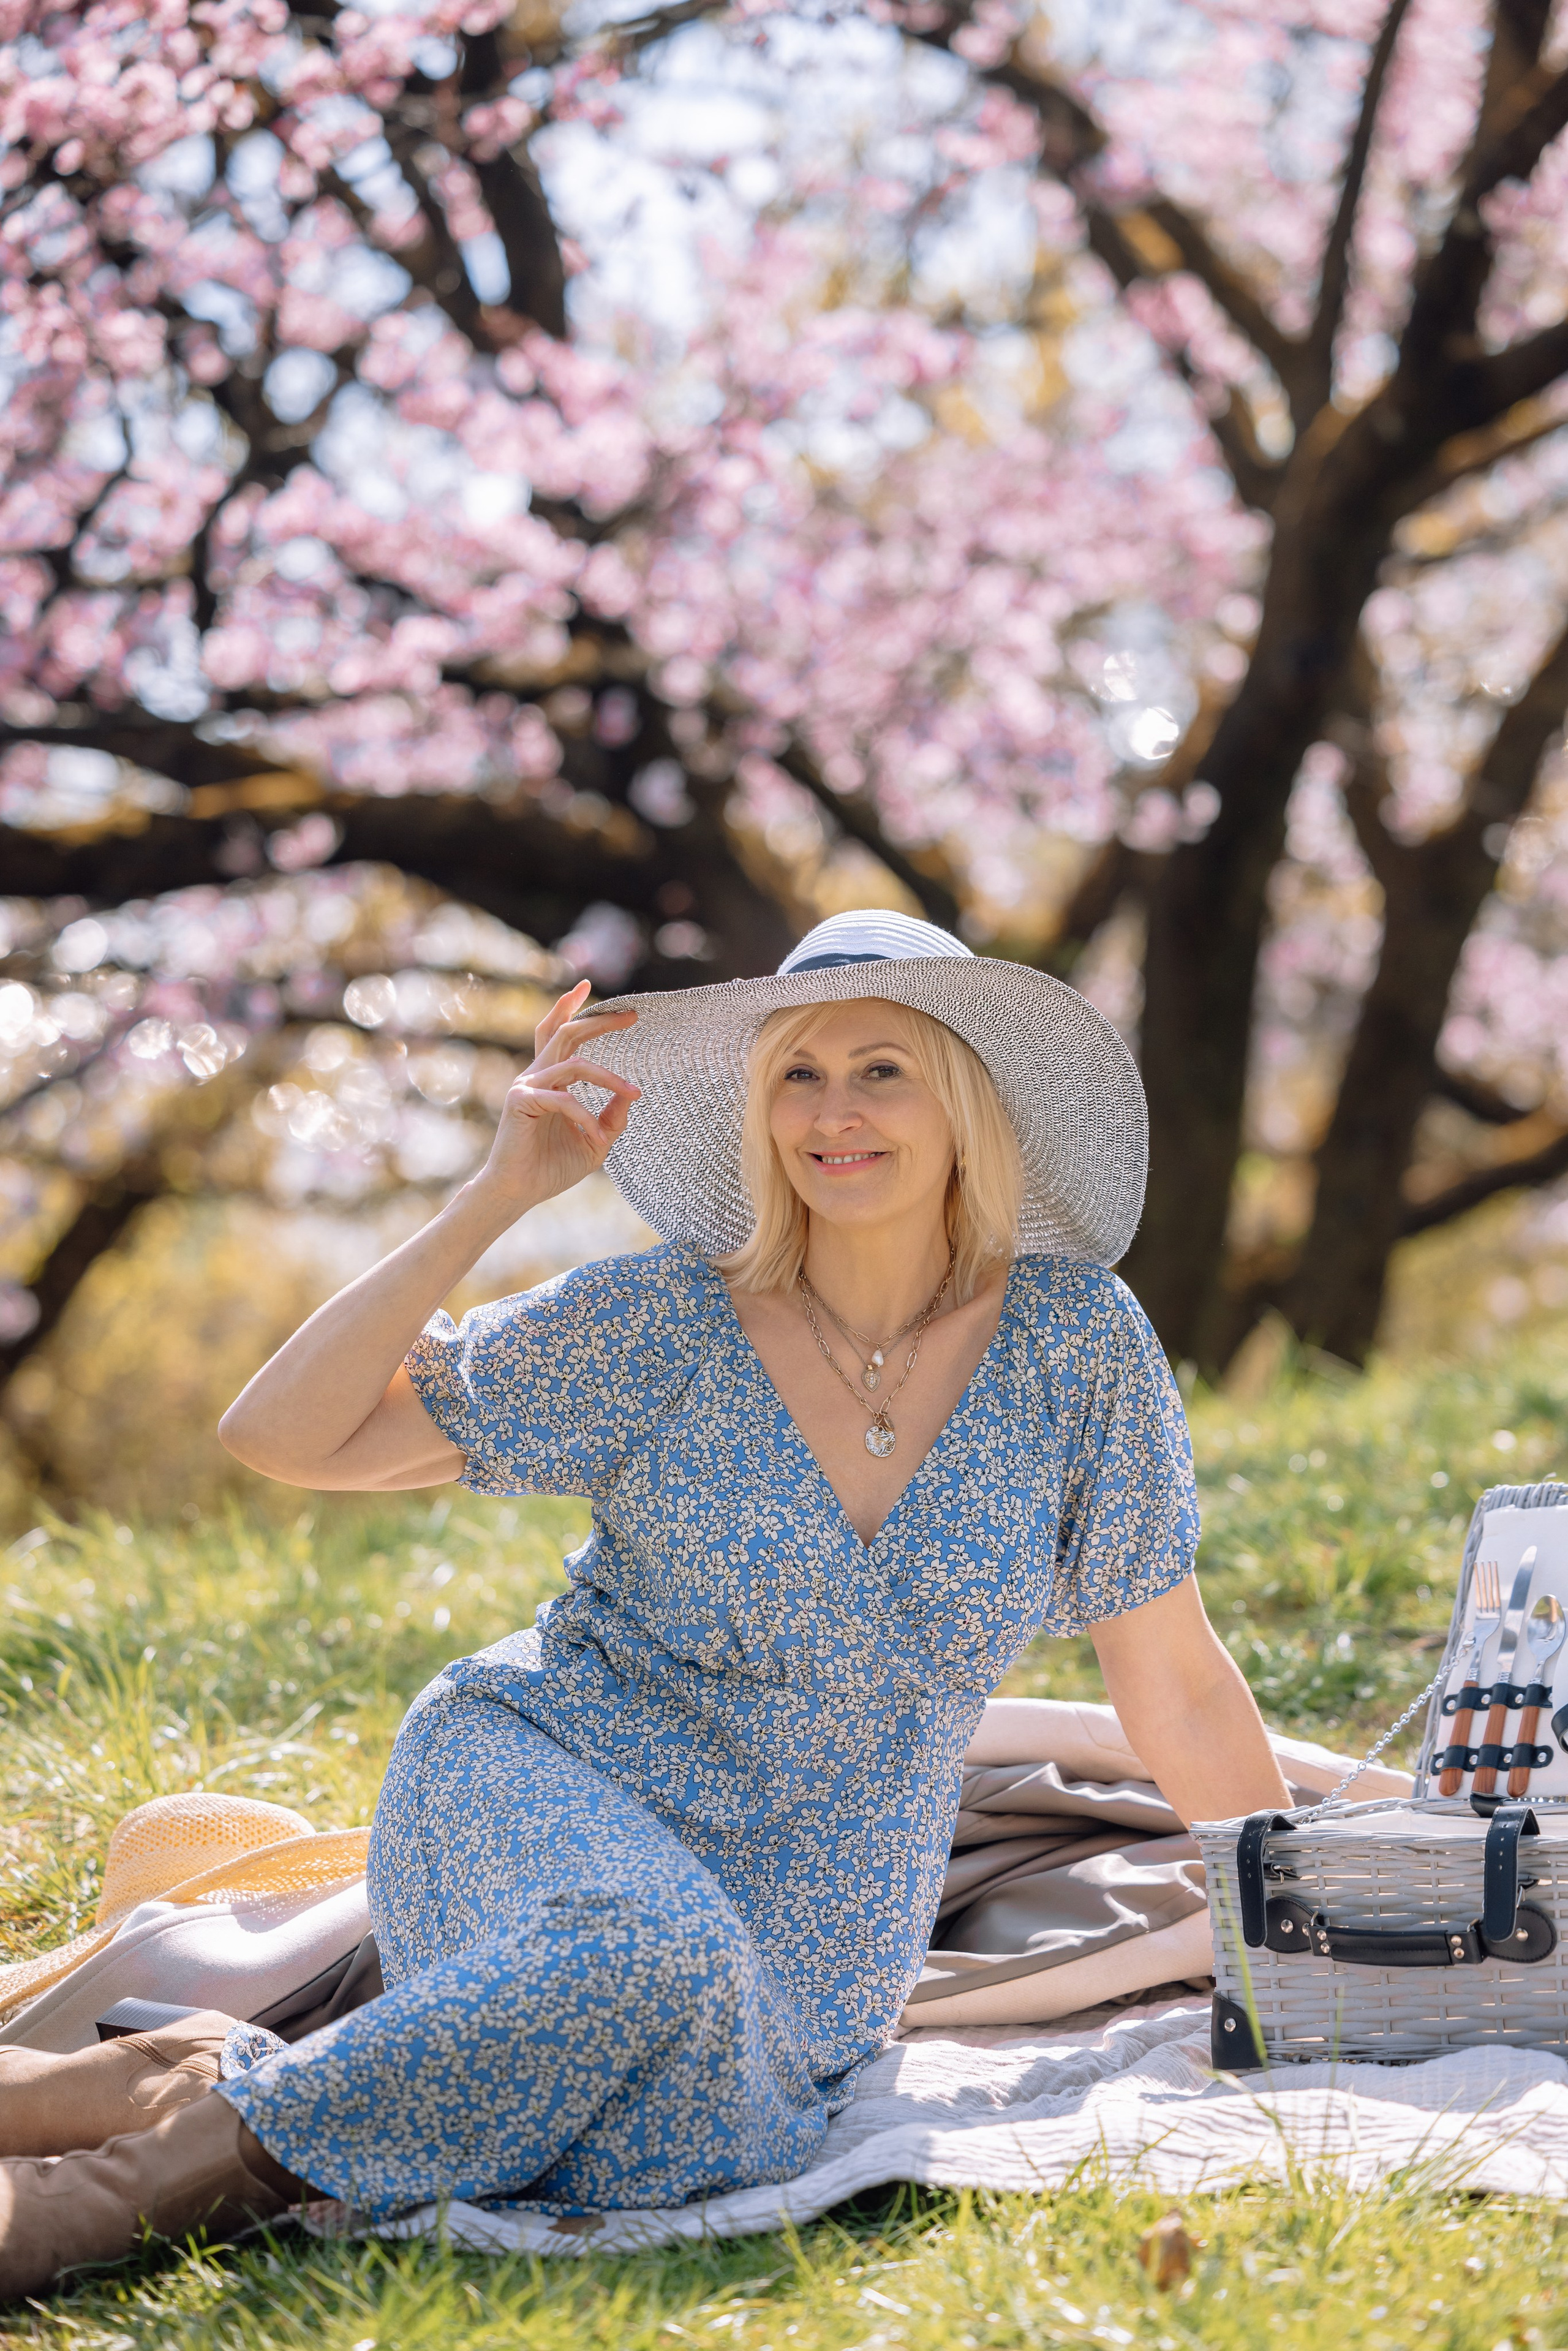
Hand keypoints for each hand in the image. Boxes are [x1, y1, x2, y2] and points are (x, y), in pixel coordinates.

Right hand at [473, 980, 639, 1213]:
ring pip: (575, 1064)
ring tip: (634, 1093)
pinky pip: (564, 1098)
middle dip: (600, 1021)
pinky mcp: (521, 1102)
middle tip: (632, 1016)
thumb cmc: (552, 1168)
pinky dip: (586, 1117)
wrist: (520, 1192)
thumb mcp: (595, 1141)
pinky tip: (598, 1137)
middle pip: (567, 1033)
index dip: (573, 1009)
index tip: (591, 986)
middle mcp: (536, 1076)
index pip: (561, 1033)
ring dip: (609, 1077)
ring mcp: (526, 1085)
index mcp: (551, 1080)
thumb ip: (612, 1117)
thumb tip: (630, 1094)